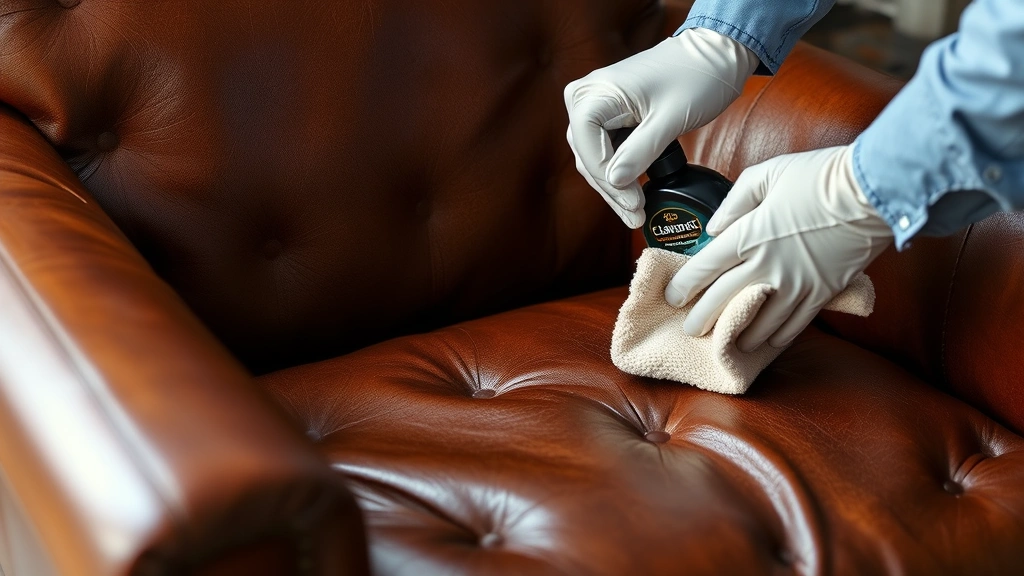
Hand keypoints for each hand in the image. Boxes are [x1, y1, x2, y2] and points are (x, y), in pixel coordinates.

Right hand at [564, 28, 758, 227]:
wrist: (714, 54)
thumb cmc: (697, 76)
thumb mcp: (670, 119)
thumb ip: (640, 151)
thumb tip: (615, 182)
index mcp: (596, 92)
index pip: (586, 146)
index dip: (607, 178)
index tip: (631, 202)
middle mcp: (588, 96)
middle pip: (587, 155)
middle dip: (611, 189)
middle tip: (635, 216)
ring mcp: (597, 105)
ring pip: (594, 157)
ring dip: (614, 186)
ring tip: (635, 212)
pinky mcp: (610, 114)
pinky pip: (606, 150)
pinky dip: (620, 172)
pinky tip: (634, 193)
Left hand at [664, 145, 893, 351]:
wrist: (875, 190)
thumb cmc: (820, 176)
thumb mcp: (768, 174)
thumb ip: (735, 201)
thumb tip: (715, 227)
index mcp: (748, 235)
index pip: (704, 269)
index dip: (684, 287)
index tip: (674, 297)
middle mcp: (766, 266)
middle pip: (721, 301)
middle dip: (701, 319)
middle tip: (690, 330)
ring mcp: (795, 285)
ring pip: (756, 322)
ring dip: (737, 334)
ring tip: (725, 341)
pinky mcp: (821, 295)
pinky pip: (792, 326)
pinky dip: (776, 337)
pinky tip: (767, 341)